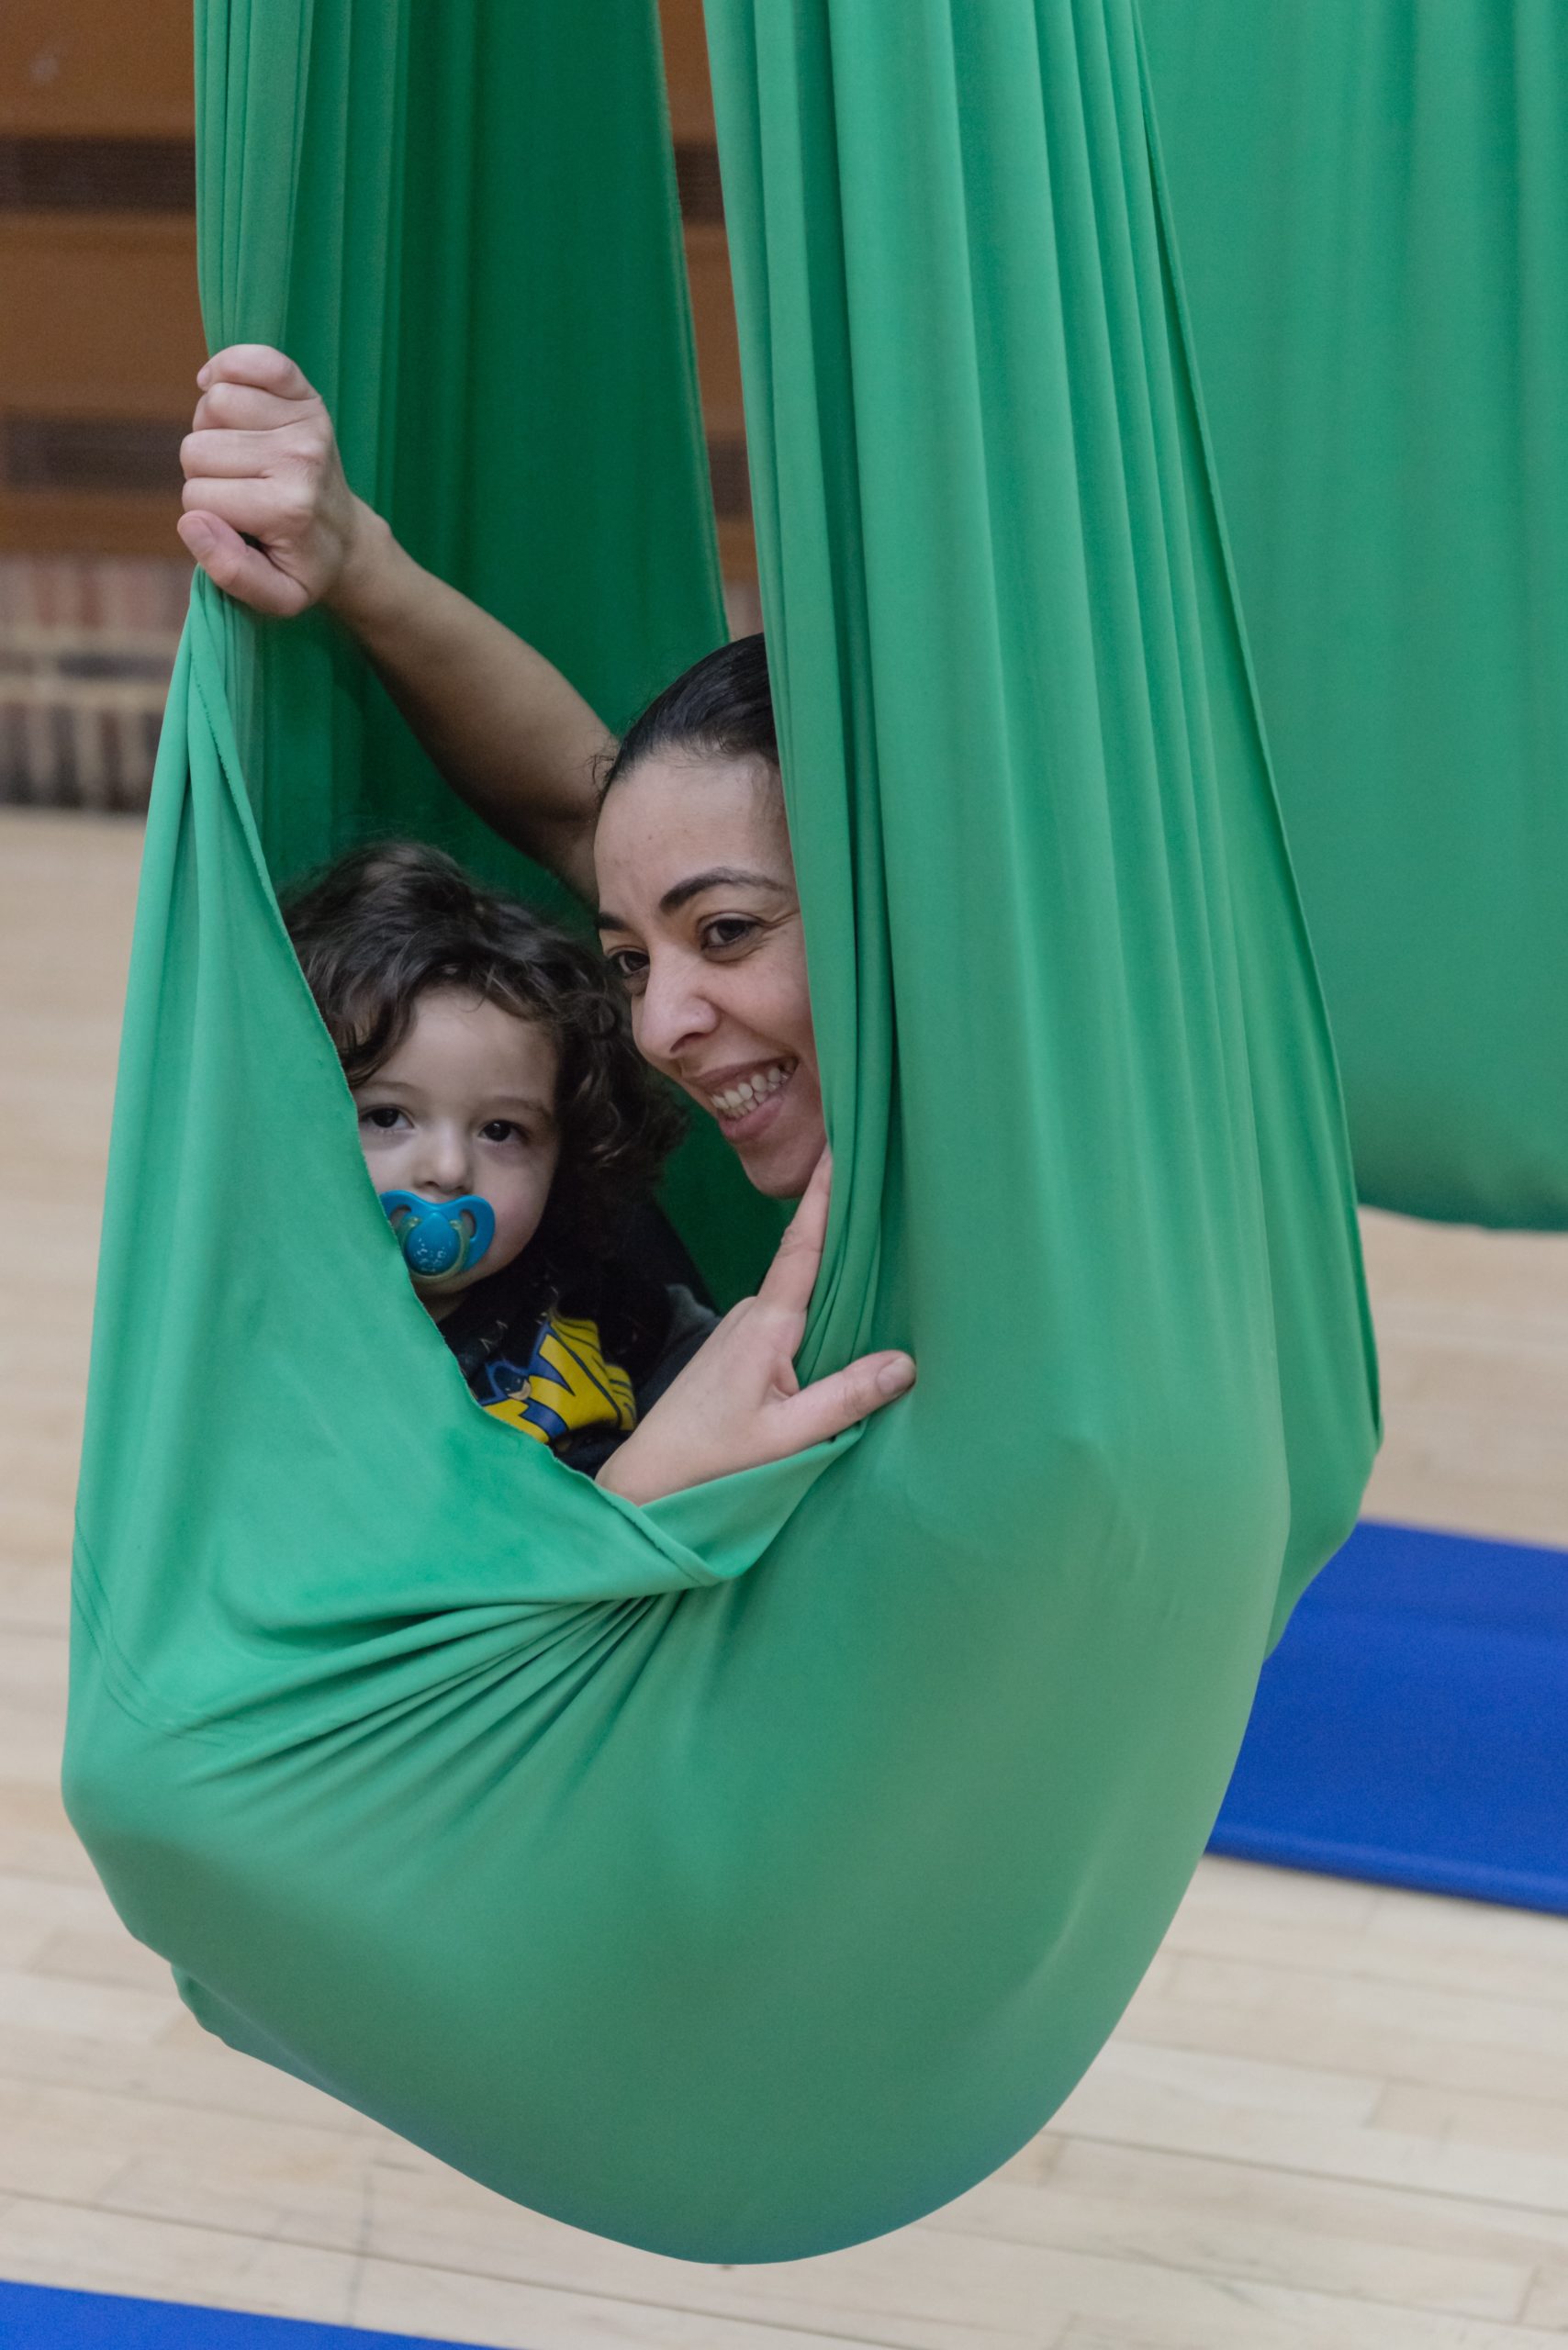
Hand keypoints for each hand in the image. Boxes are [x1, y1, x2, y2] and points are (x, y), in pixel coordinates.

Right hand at [178, 345, 388, 619]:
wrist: (347, 540)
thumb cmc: (302, 566)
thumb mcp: (275, 596)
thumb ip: (230, 572)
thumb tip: (192, 522)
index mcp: (287, 508)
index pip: (196, 497)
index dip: (203, 514)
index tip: (235, 525)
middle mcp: (299, 459)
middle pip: (197, 447)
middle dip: (204, 473)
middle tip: (237, 490)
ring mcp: (305, 422)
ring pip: (212, 403)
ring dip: (212, 428)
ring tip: (239, 456)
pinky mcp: (306, 396)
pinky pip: (250, 360)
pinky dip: (226, 370)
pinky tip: (223, 391)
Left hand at [598, 1155, 913, 1506]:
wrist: (650, 1477)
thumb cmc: (713, 1458)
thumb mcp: (787, 1437)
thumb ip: (845, 1399)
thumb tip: (907, 1363)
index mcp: (767, 1324)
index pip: (802, 1245)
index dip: (823, 1194)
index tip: (839, 1145)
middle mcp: (754, 1313)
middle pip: (810, 1260)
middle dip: (845, 1225)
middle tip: (886, 1185)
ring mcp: (745, 1328)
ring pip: (803, 1293)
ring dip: (837, 1274)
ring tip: (884, 1247)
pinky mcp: (742, 1348)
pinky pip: (793, 1315)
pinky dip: (822, 1307)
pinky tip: (850, 1313)